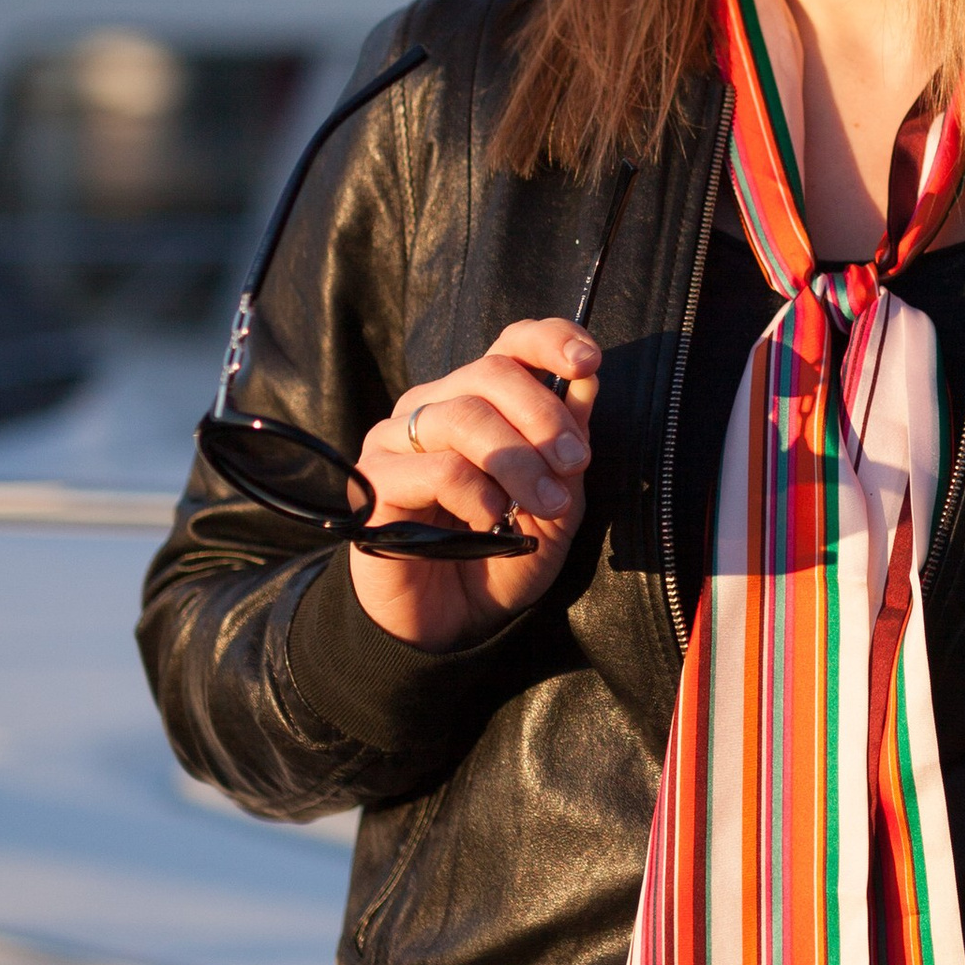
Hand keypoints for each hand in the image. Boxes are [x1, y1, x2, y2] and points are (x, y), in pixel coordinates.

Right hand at [344, 319, 599, 652]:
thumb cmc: (502, 557)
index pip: (510, 343)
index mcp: (478, 400)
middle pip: (491, 372)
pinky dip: (477, 493)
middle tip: (576, 465)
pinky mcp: (374, 481)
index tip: (589, 362)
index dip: (551, 340)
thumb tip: (587, 379)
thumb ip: (569, 443)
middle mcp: (433, 406)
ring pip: (464, 417)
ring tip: (543, 504)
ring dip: (518, 461)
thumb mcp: (557, 504)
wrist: (452, 623)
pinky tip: (491, 523)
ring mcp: (397, 439)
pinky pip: (437, 467)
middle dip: (545, 416)